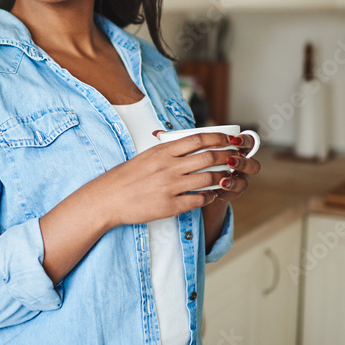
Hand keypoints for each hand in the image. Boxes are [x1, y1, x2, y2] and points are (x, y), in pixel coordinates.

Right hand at [88, 131, 242, 227]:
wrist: (108, 198)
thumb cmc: (126, 177)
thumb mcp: (146, 156)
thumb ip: (167, 150)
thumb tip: (188, 144)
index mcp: (163, 151)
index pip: (198, 139)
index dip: (218, 138)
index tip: (229, 140)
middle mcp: (169, 167)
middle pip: (208, 157)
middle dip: (226, 156)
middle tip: (235, 158)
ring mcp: (170, 187)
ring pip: (208, 179)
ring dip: (221, 178)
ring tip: (226, 177)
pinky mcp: (170, 206)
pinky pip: (199, 199)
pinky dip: (209, 196)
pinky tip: (211, 194)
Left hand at [205, 132, 260, 207]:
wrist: (200, 184)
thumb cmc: (203, 162)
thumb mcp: (205, 150)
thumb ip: (206, 144)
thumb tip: (194, 133)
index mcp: (239, 151)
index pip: (249, 143)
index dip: (245, 140)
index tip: (234, 140)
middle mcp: (243, 167)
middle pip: (253, 165)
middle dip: (242, 163)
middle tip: (229, 161)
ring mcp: (239, 181)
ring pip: (243, 183)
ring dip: (234, 181)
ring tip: (222, 181)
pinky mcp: (231, 194)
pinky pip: (232, 195)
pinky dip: (223, 193)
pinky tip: (215, 192)